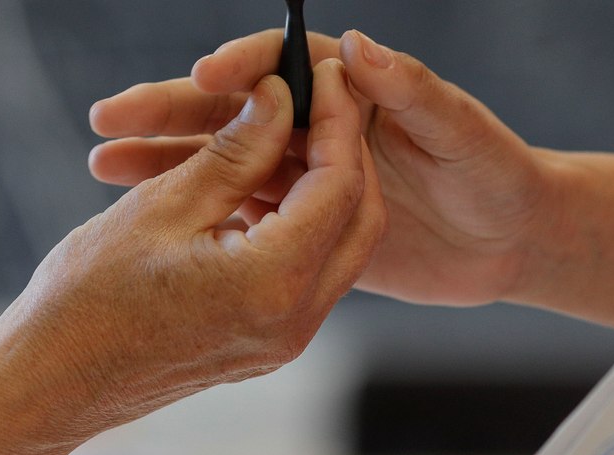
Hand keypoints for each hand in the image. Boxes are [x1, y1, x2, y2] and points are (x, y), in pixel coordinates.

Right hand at [0, 60, 384, 441]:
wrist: (52, 382)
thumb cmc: (88, 299)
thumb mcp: (164, 205)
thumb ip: (236, 152)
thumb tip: (280, 99)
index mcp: (273, 283)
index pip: (340, 185)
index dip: (337, 121)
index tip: (323, 75)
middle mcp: (294, 321)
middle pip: (358, 219)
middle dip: (343, 152)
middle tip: (314, 101)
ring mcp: (284, 340)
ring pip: (337, 246)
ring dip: (320, 186)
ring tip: (280, 134)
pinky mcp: (267, 343)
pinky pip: (306, 272)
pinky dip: (295, 223)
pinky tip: (258, 184)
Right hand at [88, 29, 564, 306]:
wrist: (509, 248)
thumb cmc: (498, 179)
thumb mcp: (462, 132)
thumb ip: (411, 92)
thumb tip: (359, 48)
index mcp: (359, 99)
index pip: (290, 76)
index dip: (245, 69)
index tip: (204, 75)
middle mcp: (326, 136)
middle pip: (240, 123)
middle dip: (175, 116)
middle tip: (113, 115)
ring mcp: (310, 185)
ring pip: (228, 171)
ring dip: (169, 163)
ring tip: (104, 159)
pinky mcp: (303, 233)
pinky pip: (240, 217)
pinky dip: (196, 209)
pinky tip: (143, 203)